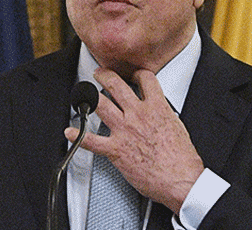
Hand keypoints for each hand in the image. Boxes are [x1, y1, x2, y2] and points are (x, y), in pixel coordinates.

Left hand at [64, 68, 204, 213]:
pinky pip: (91, 141)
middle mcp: (138, 115)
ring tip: (84, 92)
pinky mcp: (116, 149)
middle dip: (105, 75)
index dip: (138, 74)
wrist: (180, 179)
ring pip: (101, 105)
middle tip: (100, 73)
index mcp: (157, 108)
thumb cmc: (182, 159)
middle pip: (116, 85)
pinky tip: (70, 132)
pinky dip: (77, 136)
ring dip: (89, 96)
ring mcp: (125, 130)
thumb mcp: (178, 126)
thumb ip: (165, 115)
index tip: (134, 76)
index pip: (146, 79)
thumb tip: (160, 113)